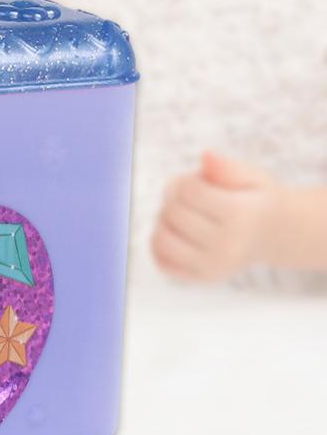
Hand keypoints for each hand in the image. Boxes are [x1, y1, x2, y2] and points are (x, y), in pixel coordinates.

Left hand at [151, 150, 284, 281]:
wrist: (274, 235)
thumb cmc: (256, 200)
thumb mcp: (252, 177)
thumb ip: (227, 167)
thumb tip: (206, 156)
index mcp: (241, 216)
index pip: (187, 190)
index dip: (187, 181)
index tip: (201, 183)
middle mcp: (227, 246)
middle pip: (172, 212)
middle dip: (175, 199)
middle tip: (192, 199)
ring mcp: (213, 267)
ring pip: (161, 238)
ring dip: (164, 221)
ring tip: (184, 215)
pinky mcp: (200, 278)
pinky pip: (161, 260)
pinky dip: (160, 245)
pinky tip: (178, 234)